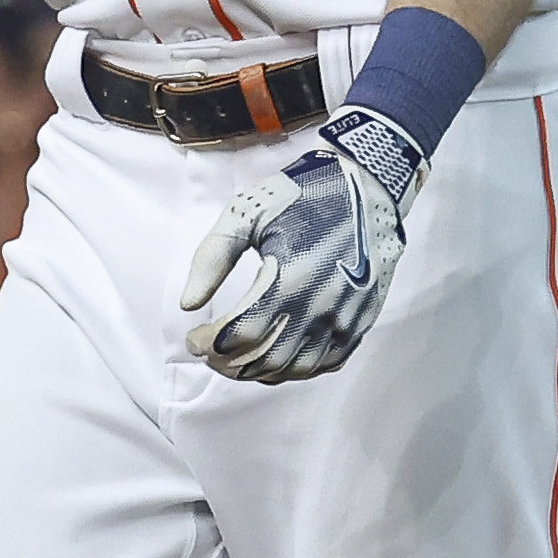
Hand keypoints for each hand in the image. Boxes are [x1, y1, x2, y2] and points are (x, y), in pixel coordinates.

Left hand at [177, 107, 423, 382]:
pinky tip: (277, 355)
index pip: (238, 336)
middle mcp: (319, 307)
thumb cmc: (302, 195)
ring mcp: (344, 319)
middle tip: (210, 353)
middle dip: (228, 363)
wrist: (369, 185)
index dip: (208, 345)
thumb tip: (188, 304)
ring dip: (259, 371)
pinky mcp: (361, 321)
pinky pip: (326, 363)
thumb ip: (212, 258)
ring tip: (238, 358)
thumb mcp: (247, 213)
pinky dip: (295, 369)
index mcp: (287, 279)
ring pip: (295, 369)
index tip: (194, 338)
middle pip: (264, 360)